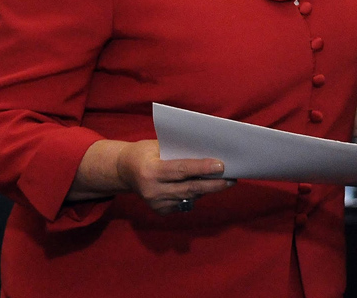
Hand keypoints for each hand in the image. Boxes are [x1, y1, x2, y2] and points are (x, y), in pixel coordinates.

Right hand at [115, 140, 234, 214]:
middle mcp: (152, 190)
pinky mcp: (160, 211)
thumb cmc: (145, 152)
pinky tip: (206, 188)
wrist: (123, 171)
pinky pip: (185, 203)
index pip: (181, 170)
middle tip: (232, 178)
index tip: (222, 166)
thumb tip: (209, 153)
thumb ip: (179, 151)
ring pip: (189, 197)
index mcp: (151, 171)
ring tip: (226, 182)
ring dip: (209, 190)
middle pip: (189, 188)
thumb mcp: (157, 146)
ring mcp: (156, 203)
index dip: (202, 168)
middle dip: (213, 184)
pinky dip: (197, 195)